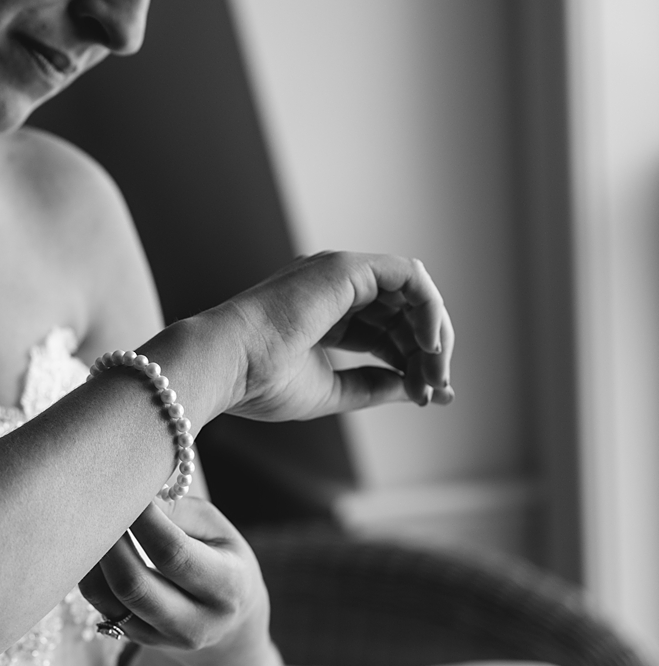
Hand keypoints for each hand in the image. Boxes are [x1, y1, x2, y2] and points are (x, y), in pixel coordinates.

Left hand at [78, 497, 271, 665]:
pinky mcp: (140, 639)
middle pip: (134, 585)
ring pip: (111, 599)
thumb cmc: (220, 554)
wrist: (229, 613)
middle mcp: (197, 622)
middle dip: (108, 542)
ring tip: (88, 523)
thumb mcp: (215, 527)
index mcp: (228, 585)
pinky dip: (90, 575)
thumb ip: (179, 512)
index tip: (123, 489)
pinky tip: (89, 548)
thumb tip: (134, 498)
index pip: (172, 553)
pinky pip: (102, 607)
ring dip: (93, 560)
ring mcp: (165, 637)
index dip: (142, 521)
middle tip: (95, 505)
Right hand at [210, 251, 454, 420]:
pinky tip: (429, 346)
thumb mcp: (331, 390)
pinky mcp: (346, 268)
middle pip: (403, 315)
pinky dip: (429, 308)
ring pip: (413, 294)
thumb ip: (373, 386)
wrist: (228, 365)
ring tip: (434, 376)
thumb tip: (413, 390)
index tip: (428, 397)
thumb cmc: (261, 382)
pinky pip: (409, 276)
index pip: (384, 333)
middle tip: (437, 392)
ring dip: (433, 336)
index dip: (411, 363)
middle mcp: (333, 289)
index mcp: (322, 315)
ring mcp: (340, 274)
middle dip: (427, 355)